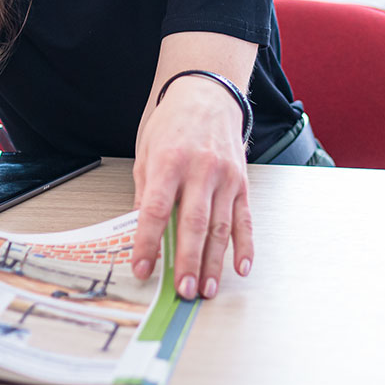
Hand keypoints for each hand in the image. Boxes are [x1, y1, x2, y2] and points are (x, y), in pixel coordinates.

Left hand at [131, 75, 252, 300]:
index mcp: (168, 162)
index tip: (142, 268)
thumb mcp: (146, 151)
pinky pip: (245, 219)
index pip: (154, 209)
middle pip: (192, 223)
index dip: (147, 243)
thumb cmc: (171, 123)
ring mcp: (225, 177)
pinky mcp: (242, 183)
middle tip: (183, 290)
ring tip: (208, 289)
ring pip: (221, 226)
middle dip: (188, 261)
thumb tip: (139, 230)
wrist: (207, 95)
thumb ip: (144, 191)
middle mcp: (200, 170)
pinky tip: (241, 267)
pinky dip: (244, 246)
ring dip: (215, 262)